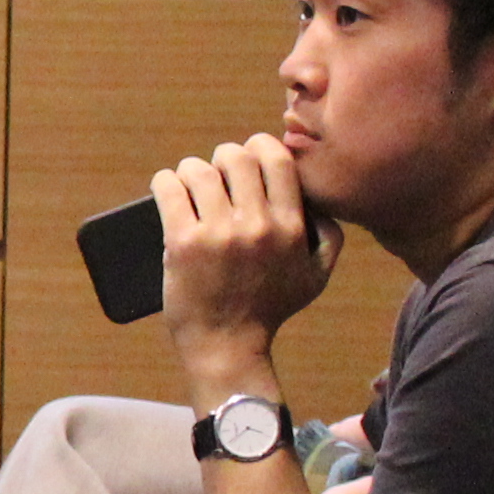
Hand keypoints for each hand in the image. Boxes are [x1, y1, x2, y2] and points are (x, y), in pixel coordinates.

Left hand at [158, 138, 338, 382]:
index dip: (259, 146)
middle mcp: (257, 226)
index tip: (248, 157)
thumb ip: (329, 237)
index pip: (276, 159)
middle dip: (223, 158)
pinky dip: (165, 183)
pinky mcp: (182, 243)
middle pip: (236, 156)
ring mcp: (218, 234)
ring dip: (191, 171)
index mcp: (290, 227)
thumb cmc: (269, 310)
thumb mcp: (316, 277)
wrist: (227, 346)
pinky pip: (168, 188)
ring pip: (198, 169)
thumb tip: (318, 201)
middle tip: (217, 174)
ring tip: (189, 186)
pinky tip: (168, 190)